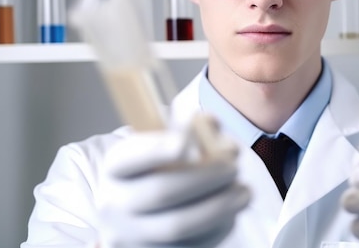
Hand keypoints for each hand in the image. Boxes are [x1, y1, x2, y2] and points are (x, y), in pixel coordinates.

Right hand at [97, 117, 249, 246]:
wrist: (143, 209)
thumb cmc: (164, 166)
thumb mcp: (169, 140)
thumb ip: (191, 127)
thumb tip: (210, 124)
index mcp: (115, 167)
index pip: (129, 158)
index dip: (155, 150)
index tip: (185, 143)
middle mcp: (114, 203)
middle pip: (160, 192)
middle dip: (204, 178)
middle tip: (233, 168)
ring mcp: (130, 236)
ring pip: (177, 225)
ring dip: (218, 207)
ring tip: (244, 192)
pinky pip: (190, 246)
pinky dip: (217, 228)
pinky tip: (232, 212)